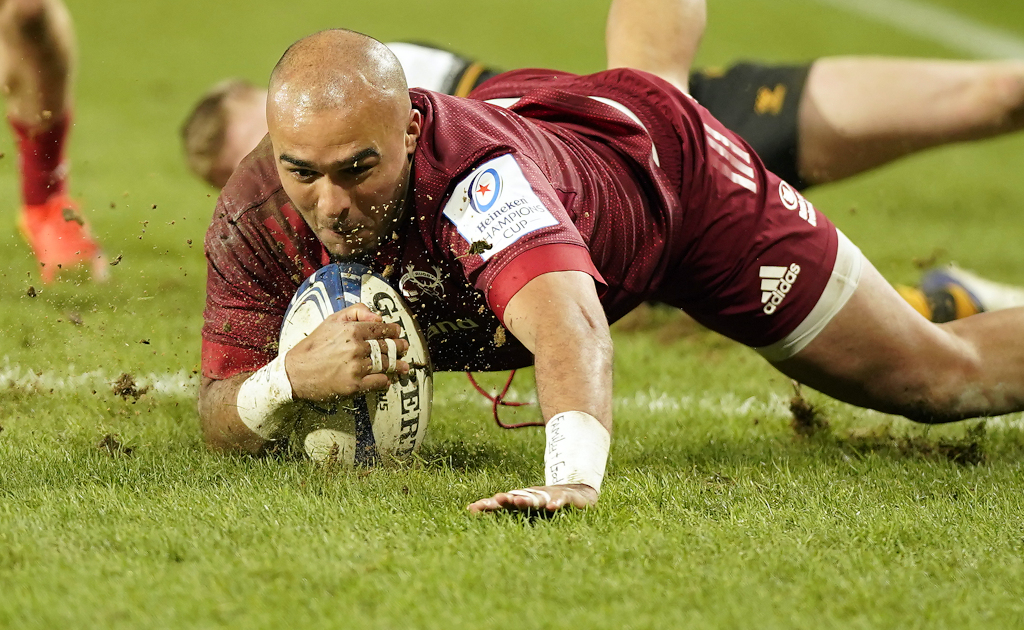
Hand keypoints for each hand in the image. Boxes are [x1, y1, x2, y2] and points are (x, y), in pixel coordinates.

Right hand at [284, 303, 409, 401]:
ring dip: (397, 366)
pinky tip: (388, 380)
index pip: (381, 330)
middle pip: (386, 347)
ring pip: (386, 365)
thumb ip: (356, 312)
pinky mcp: (354, 386)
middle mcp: (356, 348)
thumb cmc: (313, 346)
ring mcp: (356, 368)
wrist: (294, 373)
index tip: (398, 333)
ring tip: (404, 367)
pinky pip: (378, 383)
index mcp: (352, 331)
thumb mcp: (331, 320)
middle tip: (404, 348)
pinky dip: (386, 381)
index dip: (393, 331)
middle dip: (399, 347)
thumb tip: (379, 317)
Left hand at [467, 484, 597, 513]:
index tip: (471, 509)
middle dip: (505, 500)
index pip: (501, 504)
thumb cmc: (546, 504)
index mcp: (521, 501)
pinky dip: (556, 504)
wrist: (577, 493)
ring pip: (536, 499)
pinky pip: (561, 501)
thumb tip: (472, 512)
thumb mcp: (527, 512)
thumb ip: (505, 514)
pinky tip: (551, 508)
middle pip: (516, 498)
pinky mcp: (566, 498)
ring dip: (527, 500)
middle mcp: (532, 496)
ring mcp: (549, 496)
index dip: (487, 506)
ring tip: (517, 502)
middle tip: (495, 499)